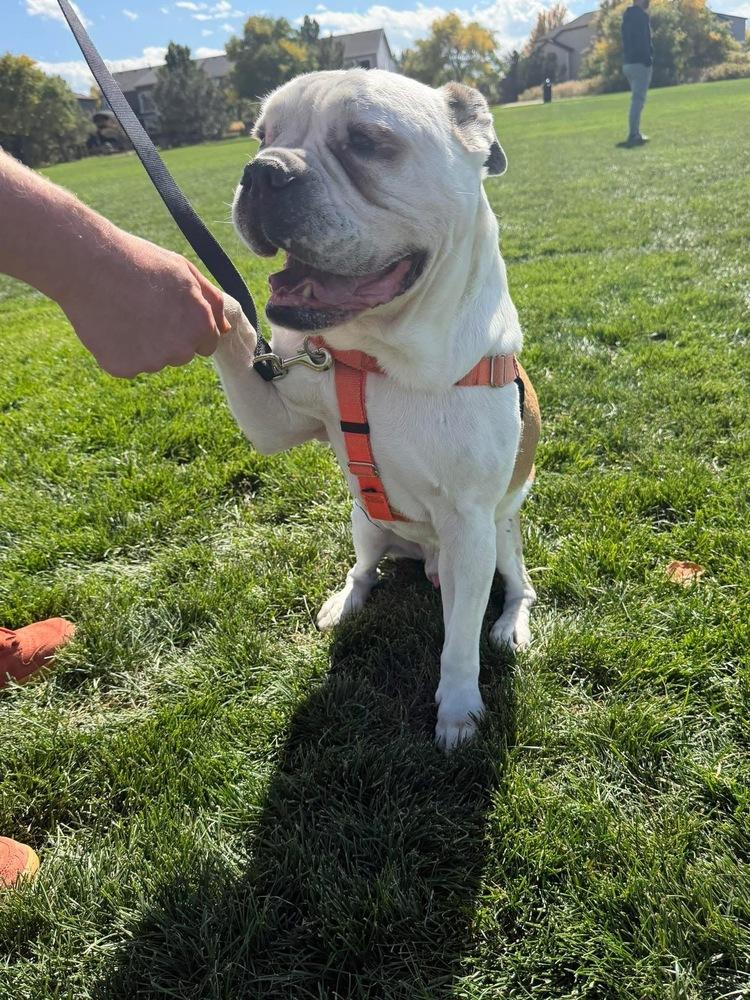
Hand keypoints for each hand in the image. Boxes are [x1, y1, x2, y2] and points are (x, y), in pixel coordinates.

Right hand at [60, 231, 229, 377]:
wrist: (88, 264)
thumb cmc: (139, 261)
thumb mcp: (184, 271)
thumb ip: (211, 302)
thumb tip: (225, 329)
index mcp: (200, 327)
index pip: (206, 344)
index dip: (188, 326)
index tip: (169, 311)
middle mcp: (181, 351)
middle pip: (181, 355)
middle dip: (168, 337)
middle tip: (142, 307)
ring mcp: (151, 363)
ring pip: (153, 360)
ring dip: (143, 344)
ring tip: (124, 311)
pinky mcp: (123, 368)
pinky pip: (127, 365)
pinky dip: (119, 350)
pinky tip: (109, 324)